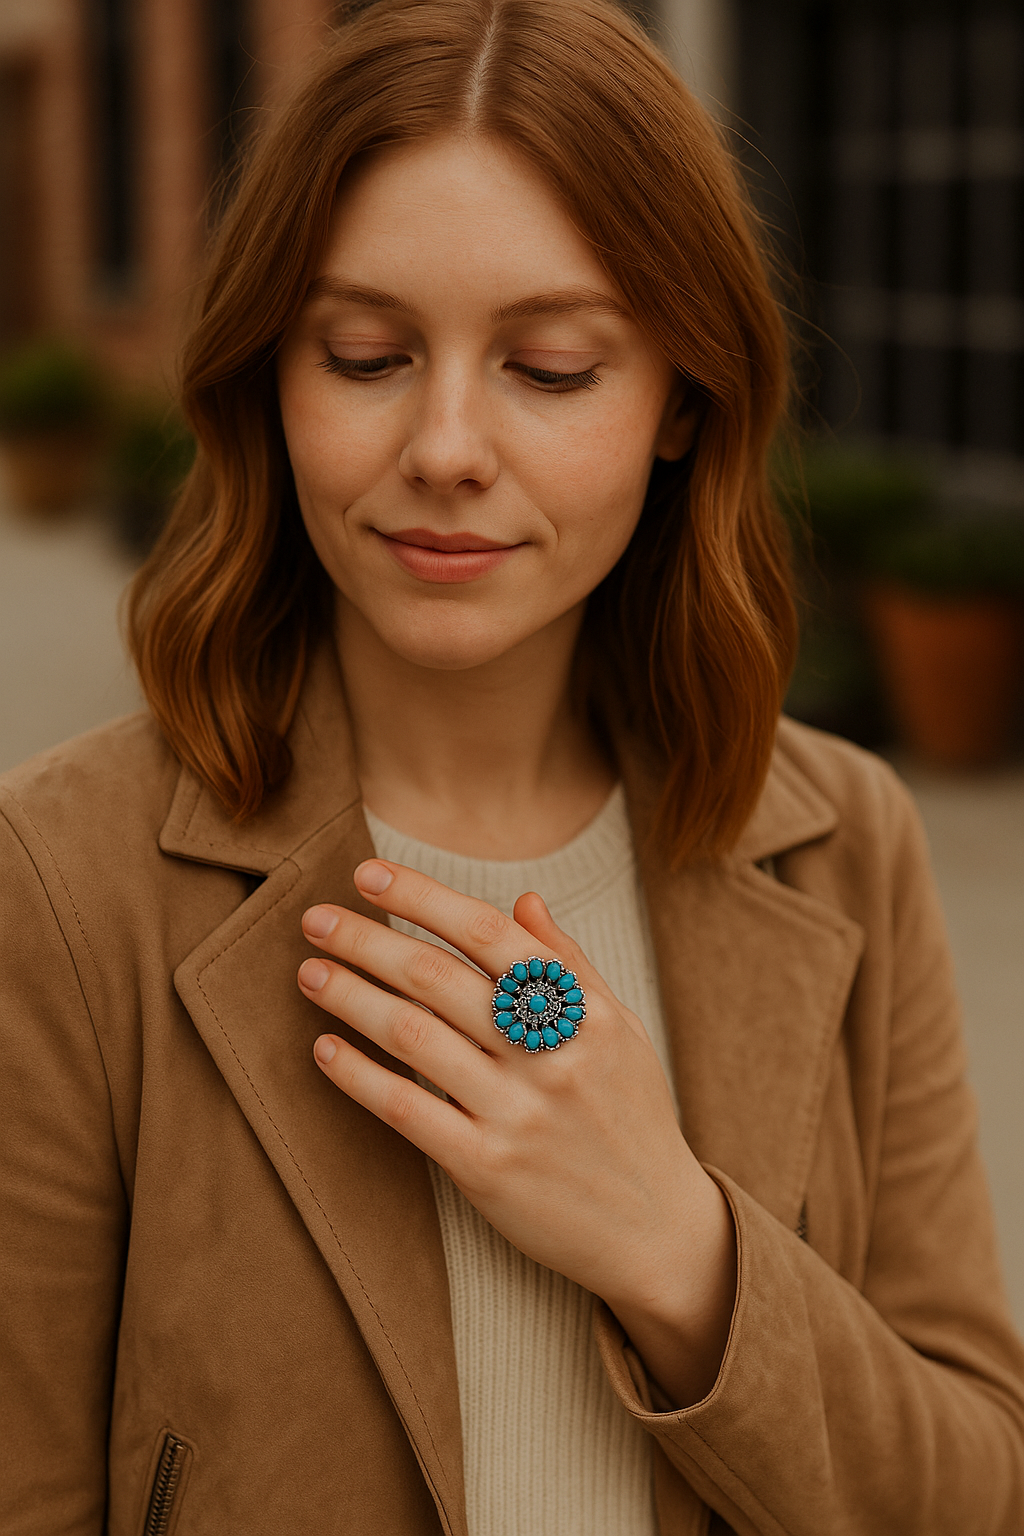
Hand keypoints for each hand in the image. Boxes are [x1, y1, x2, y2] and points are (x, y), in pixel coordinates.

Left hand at [297, 858, 735, 1405]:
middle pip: (439, 978)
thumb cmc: (633, 1117)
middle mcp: (551, 1056)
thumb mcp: (619, 1030)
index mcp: (584, 1012)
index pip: (489, 934)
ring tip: (309, 974)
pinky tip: (325, 1050)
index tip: (368, 875)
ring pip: (414, 1037)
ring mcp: (518, 1114)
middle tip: (316, 920)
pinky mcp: (487, 1170)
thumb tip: (522, 898)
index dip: (422, 897)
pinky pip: (408, 1111)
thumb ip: (569, 963)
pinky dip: (359, 1076)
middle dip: (368, 940)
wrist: (657, 1229)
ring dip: (352, 998)